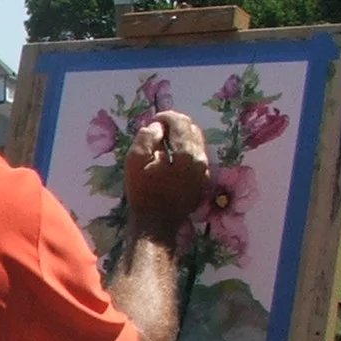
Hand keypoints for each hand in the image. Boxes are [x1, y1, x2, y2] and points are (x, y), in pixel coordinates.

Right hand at [123, 110, 211, 232]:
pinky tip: (173, 155)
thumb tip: (157, 127)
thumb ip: (146, 138)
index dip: (167, 117)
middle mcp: (202, 161)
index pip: (181, 124)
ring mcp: (205, 173)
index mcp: (187, 155)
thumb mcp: (135, 161)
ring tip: (165, 139)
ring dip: (182, 137)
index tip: (154, 119)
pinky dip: (187, 150)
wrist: (156, 224)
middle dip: (176, 124)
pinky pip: (198, 157)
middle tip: (160, 127)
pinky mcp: (204, 182)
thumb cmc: (143, 193)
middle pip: (193, 130)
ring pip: (198, 143)